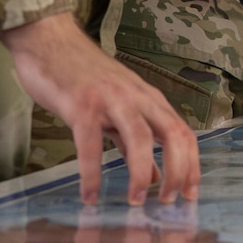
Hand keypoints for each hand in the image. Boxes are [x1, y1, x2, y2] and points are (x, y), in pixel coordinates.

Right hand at [0, 11, 197, 206]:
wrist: (51, 41)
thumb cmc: (84, 77)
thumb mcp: (118, 107)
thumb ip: (135, 141)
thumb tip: (155, 175)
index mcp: (149, 100)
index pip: (184, 133)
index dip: (191, 165)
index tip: (189, 195)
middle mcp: (137, 97)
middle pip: (172, 134)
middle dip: (177, 171)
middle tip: (166, 202)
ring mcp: (111, 99)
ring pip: (140, 137)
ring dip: (140, 174)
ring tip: (134, 201)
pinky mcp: (82, 105)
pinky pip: (91, 144)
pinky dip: (92, 173)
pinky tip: (90, 195)